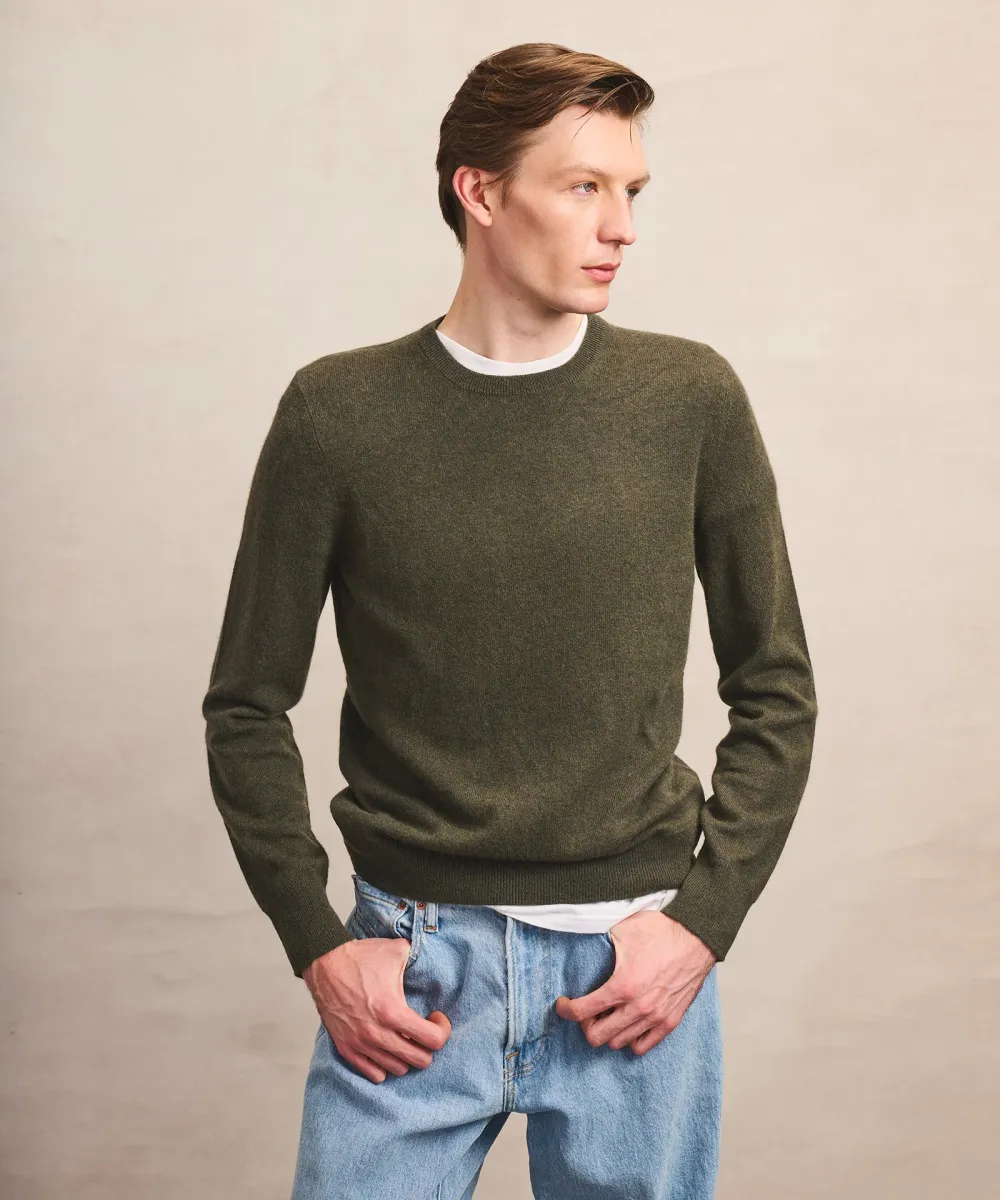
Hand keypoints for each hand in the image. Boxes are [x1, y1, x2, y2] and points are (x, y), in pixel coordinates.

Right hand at [302, 937, 451, 1082]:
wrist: (325, 963)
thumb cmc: (360, 958)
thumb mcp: (397, 950)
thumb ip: (419, 957)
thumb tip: (431, 959)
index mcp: (393, 1011)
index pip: (433, 1040)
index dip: (442, 1030)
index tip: (435, 1018)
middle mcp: (378, 1034)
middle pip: (419, 1061)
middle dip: (428, 1046)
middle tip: (423, 1030)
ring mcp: (361, 1044)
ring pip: (398, 1069)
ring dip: (406, 1056)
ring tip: (404, 1037)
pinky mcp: (346, 1048)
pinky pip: (373, 1074)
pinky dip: (385, 1066)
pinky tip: (387, 1047)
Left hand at [555, 912, 716, 1054]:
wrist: (697, 936)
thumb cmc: (662, 931)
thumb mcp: (622, 930)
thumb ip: (600, 944)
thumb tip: (582, 946)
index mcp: (623, 985)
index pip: (582, 1011)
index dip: (566, 1010)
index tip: (563, 1004)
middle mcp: (638, 1007)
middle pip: (597, 1036)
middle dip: (585, 1024)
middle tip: (586, 1009)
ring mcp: (656, 1017)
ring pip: (618, 1042)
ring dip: (607, 1031)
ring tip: (607, 1014)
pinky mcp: (670, 1021)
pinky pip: (643, 1045)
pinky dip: (629, 1038)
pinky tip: (626, 1022)